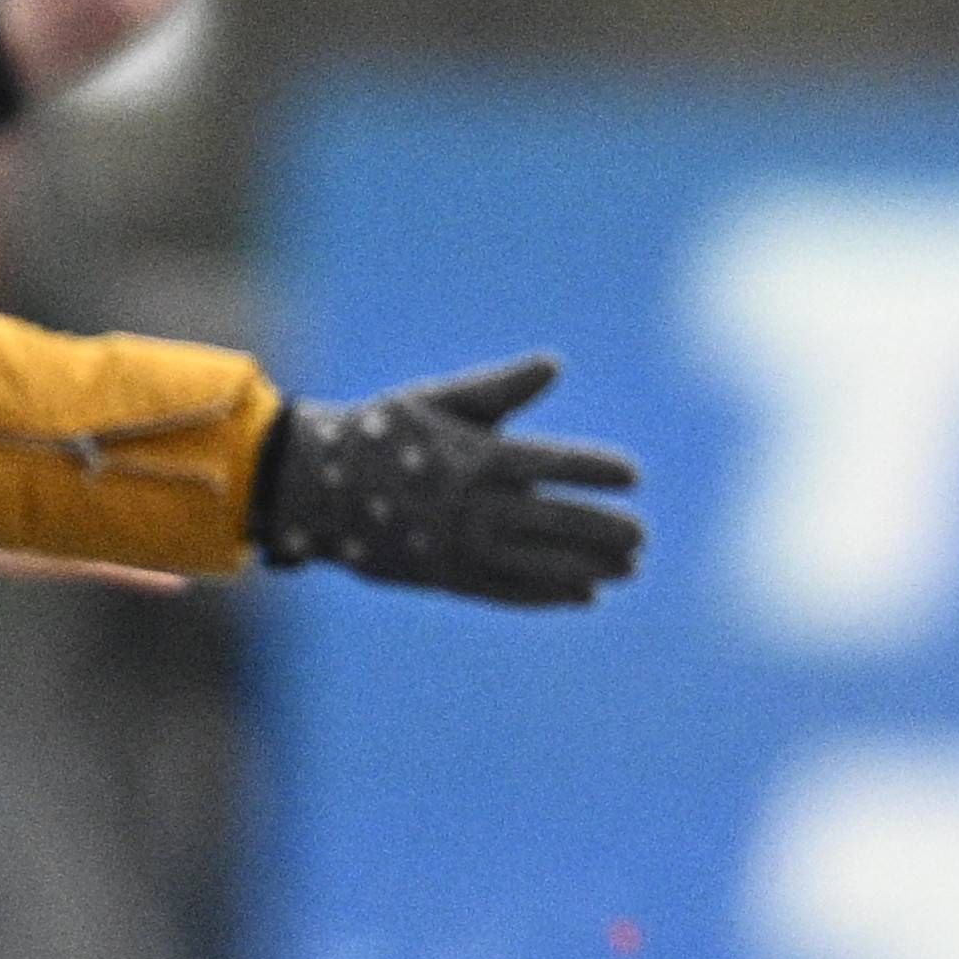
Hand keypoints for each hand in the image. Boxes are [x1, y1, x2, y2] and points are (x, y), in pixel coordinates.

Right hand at [251, 356, 647, 608]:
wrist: (315, 485)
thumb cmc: (384, 432)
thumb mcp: (437, 400)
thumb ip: (499, 388)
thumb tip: (555, 363)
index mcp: (475, 456)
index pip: (554, 464)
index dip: (597, 470)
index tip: (634, 476)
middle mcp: (473, 505)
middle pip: (556, 520)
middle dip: (604, 529)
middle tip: (643, 535)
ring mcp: (460, 546)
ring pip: (540, 562)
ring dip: (590, 568)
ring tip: (631, 568)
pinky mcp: (447, 576)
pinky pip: (508, 592)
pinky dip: (549, 595)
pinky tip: (586, 596)